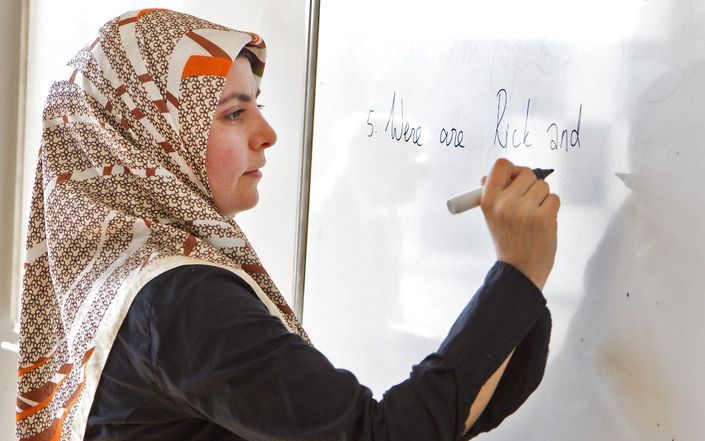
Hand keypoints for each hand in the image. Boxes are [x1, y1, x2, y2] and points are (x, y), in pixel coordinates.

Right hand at [480, 159, 559, 289]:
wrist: (519, 270)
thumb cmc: (508, 241)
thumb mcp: (491, 216)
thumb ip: (493, 193)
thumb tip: (492, 175)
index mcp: (488, 200)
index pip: (501, 165)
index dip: (512, 169)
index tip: (515, 179)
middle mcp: (504, 203)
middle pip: (527, 173)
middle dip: (530, 186)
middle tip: (526, 204)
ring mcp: (524, 210)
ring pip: (543, 186)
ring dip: (542, 198)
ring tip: (533, 216)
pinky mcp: (544, 217)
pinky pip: (554, 198)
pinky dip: (551, 208)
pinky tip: (542, 222)